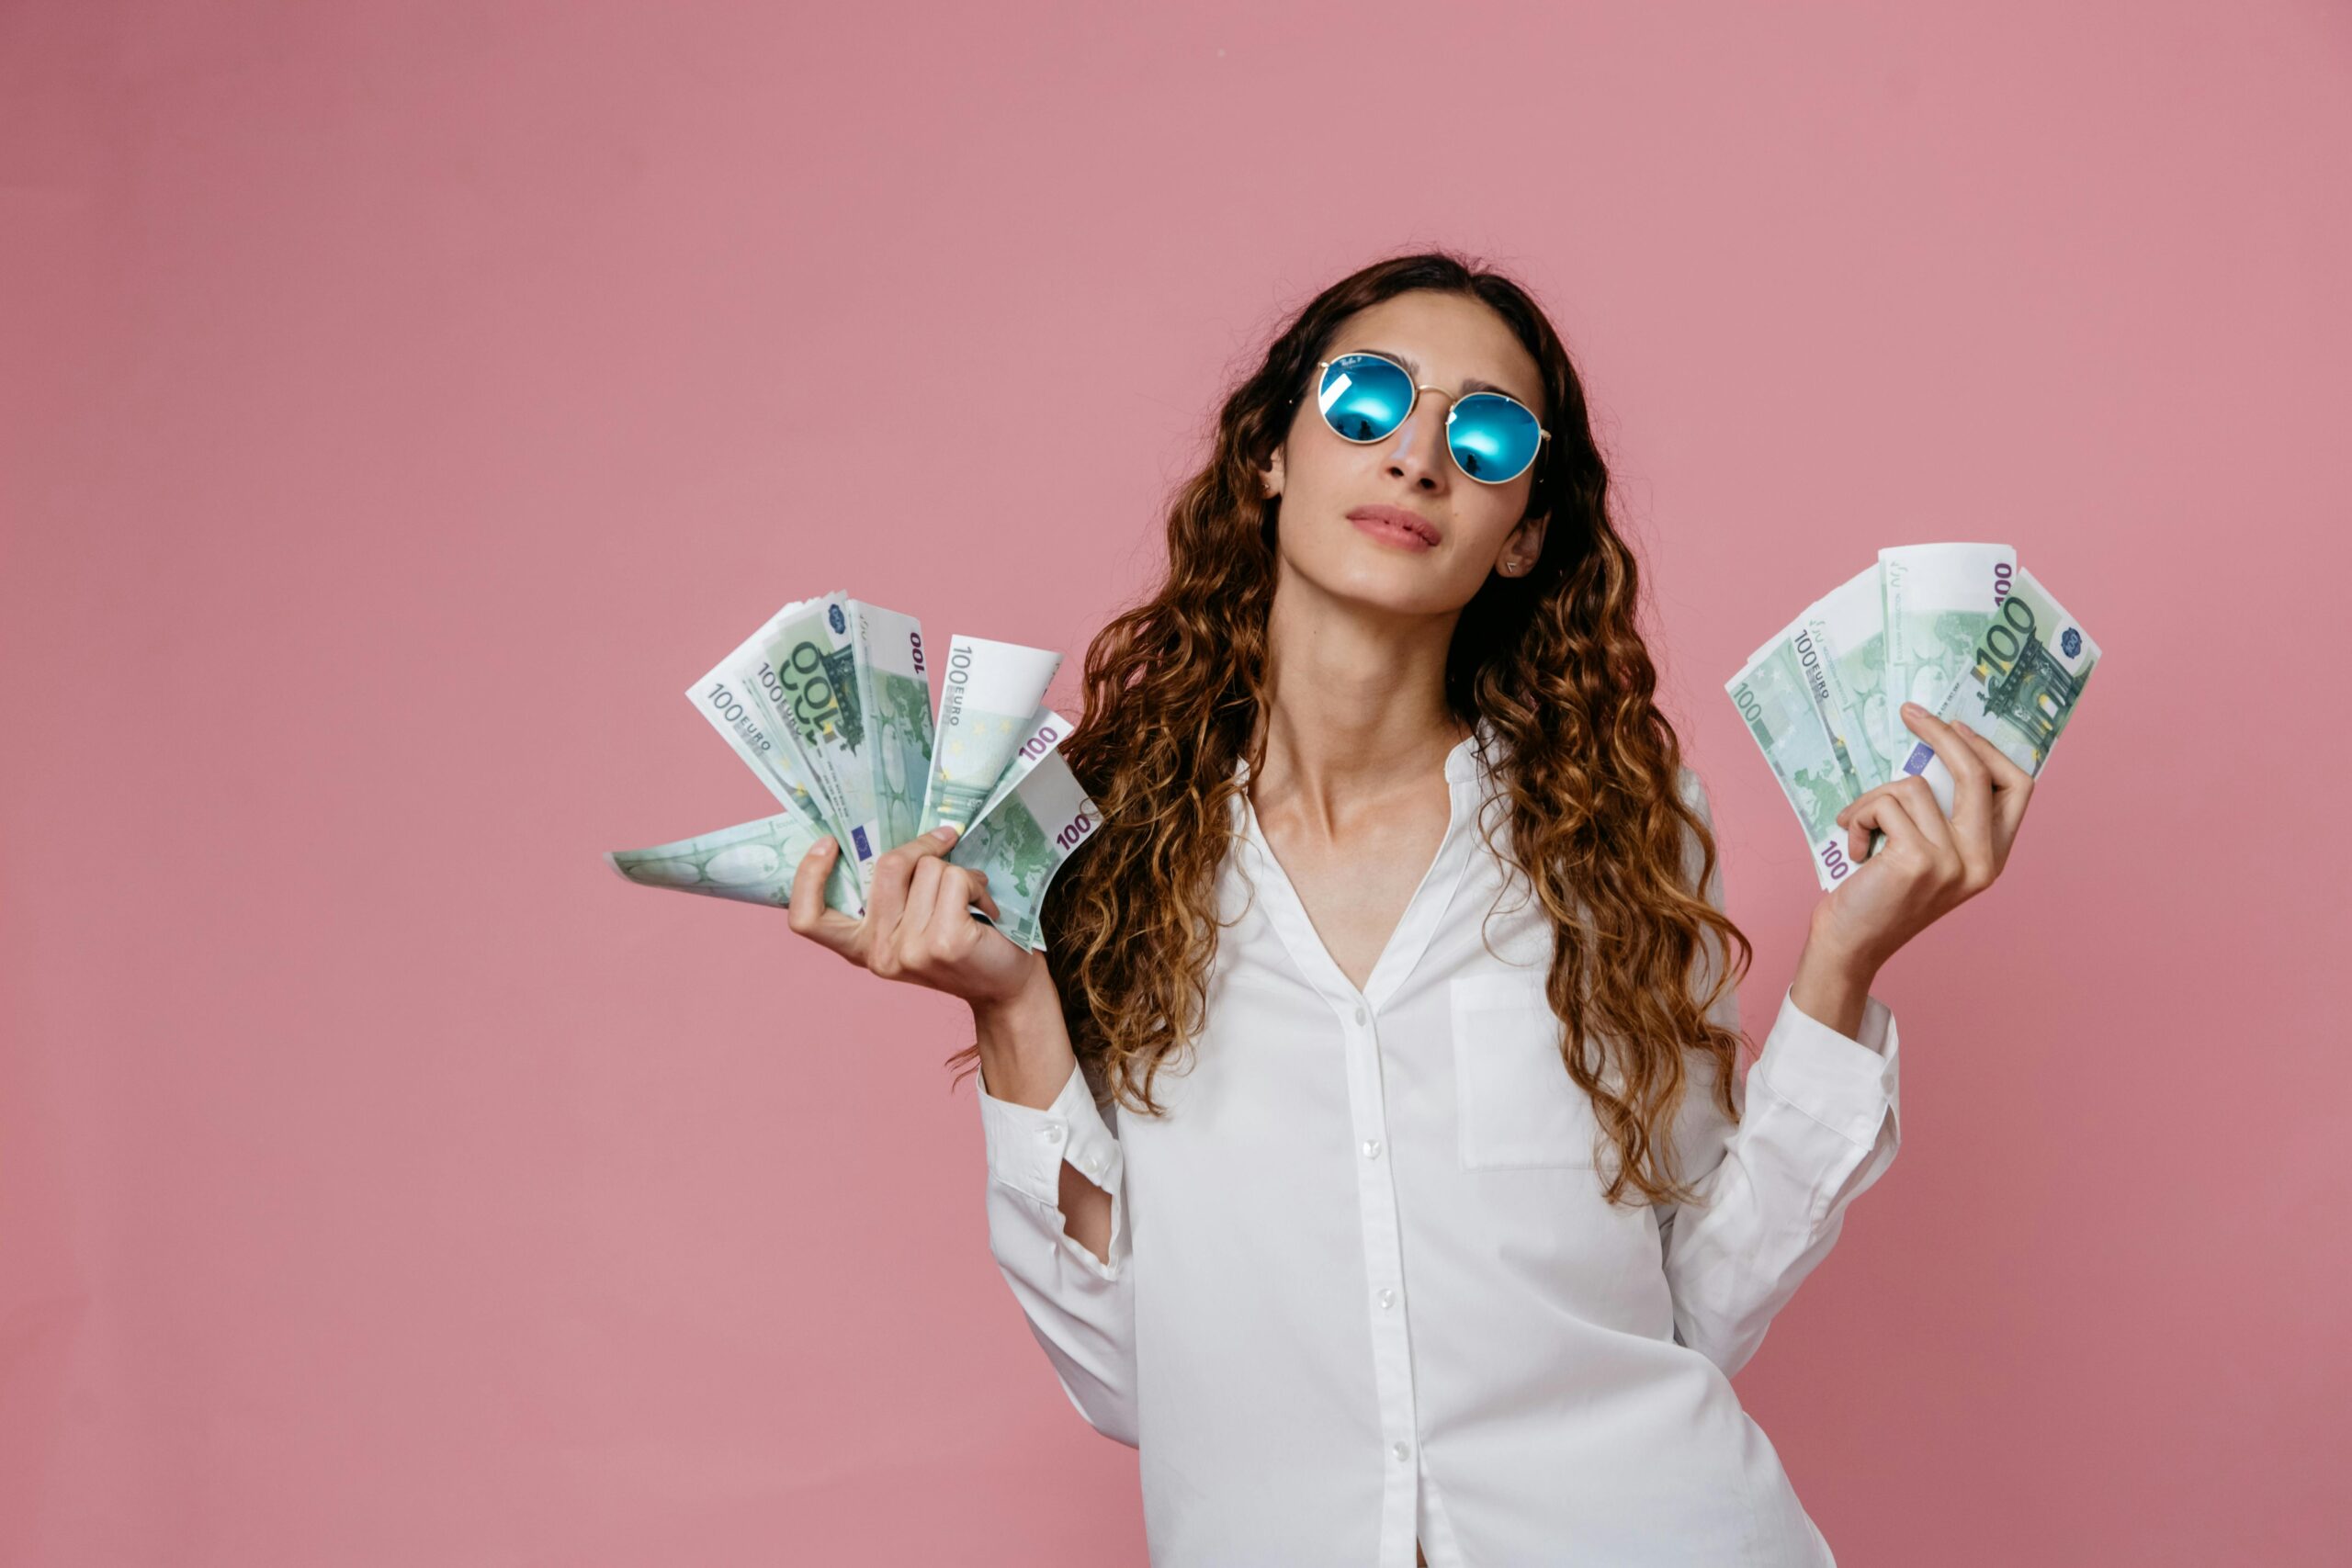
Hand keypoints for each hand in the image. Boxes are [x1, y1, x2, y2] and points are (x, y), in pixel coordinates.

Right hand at [784, 824, 1042, 1007]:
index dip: (808, 876)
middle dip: (923, 846)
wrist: (1006, 988)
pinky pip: (956, 878)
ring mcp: (910, 950)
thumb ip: (894, 894)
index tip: (828, 843)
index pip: (808, 919)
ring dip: (959, 872)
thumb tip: (893, 831)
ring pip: (929, 869)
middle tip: (945, 843)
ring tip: (972, 898)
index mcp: (862, 947)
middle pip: (889, 866)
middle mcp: (879, 953)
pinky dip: (977, 883)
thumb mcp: (914, 923)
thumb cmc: (961, 944)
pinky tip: (985, 908)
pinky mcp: (945, 942)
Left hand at [1813, 702, 2035, 972]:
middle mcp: (1982, 862)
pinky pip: (1884, 805)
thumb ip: (1940, 816)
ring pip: (1913, 786)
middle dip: (1940, 734)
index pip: (2017, 788)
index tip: (1956, 726)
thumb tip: (1930, 751)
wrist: (1849, 945)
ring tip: (1858, 830)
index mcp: (1991, 857)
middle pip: (1977, 773)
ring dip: (1873, 801)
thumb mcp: (1925, 854)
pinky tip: (1854, 850)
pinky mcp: (1918, 860)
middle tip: (1910, 712)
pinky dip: (1858, 818)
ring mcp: (1953, 862)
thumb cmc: (1878, 895)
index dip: (1989, 749)